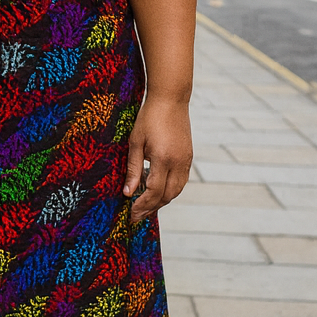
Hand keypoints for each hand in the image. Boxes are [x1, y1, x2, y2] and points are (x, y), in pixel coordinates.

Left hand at [122, 94, 192, 223]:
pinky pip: (180, 181)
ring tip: (145, 207)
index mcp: (163, 159)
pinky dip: (169, 191)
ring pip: (176, 191)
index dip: (141, 206)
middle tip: (136, 217)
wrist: (171, 99)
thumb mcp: (135, 142)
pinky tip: (157, 192)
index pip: (153, 192)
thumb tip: (128, 193)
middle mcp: (178, 163)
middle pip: (167, 196)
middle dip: (151, 208)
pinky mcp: (188, 157)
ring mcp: (186, 160)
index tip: (130, 214)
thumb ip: (133, 169)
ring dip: (161, 202)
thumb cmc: (149, 118)